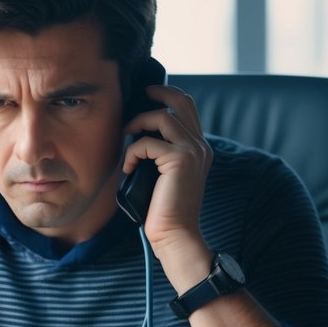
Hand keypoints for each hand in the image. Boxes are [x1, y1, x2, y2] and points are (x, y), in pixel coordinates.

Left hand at [122, 86, 213, 274]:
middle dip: (159, 91)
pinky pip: (147, 142)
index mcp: (198, 149)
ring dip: (138, 123)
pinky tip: (129, 168)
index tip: (148, 95)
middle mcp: (200, 146)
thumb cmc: (163, 210)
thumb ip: (159, 152)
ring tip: (127, 138)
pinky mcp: (180, 159)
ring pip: (163, 116)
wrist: (175, 235)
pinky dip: (132, 152)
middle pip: (182, 102)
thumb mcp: (162, 175)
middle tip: (140, 93)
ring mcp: (193, 151)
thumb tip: (136, 131)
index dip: (169, 95)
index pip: (188, 109)